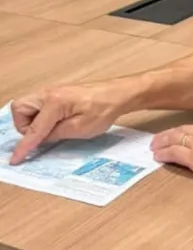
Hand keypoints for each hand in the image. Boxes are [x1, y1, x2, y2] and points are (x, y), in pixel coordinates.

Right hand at [9, 83, 124, 164]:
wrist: (119, 94)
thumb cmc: (104, 109)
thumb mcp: (80, 128)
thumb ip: (55, 134)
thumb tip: (39, 140)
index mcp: (54, 102)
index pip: (32, 128)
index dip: (24, 146)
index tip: (16, 159)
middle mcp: (49, 93)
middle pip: (20, 110)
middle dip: (24, 126)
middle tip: (42, 137)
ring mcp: (53, 91)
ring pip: (27, 106)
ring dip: (32, 121)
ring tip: (51, 129)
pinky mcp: (58, 93)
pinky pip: (38, 104)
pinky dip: (40, 115)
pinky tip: (56, 123)